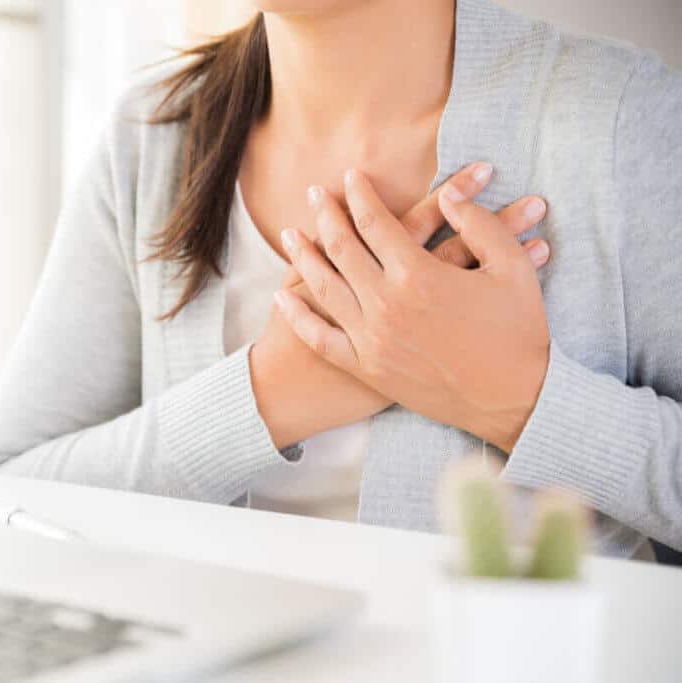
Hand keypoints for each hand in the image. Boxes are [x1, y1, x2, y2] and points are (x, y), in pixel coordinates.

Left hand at [277, 169, 550, 452]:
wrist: (514, 401)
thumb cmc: (519, 332)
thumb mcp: (512, 268)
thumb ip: (480, 224)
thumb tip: (449, 194)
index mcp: (418, 275)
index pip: (376, 221)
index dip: (361, 194)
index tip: (351, 176)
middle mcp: (386, 304)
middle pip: (342, 248)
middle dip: (326, 216)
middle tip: (314, 193)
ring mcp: (371, 339)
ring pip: (324, 287)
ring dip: (303, 256)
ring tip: (290, 234)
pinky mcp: (367, 369)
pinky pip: (320, 339)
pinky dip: (299, 316)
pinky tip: (284, 296)